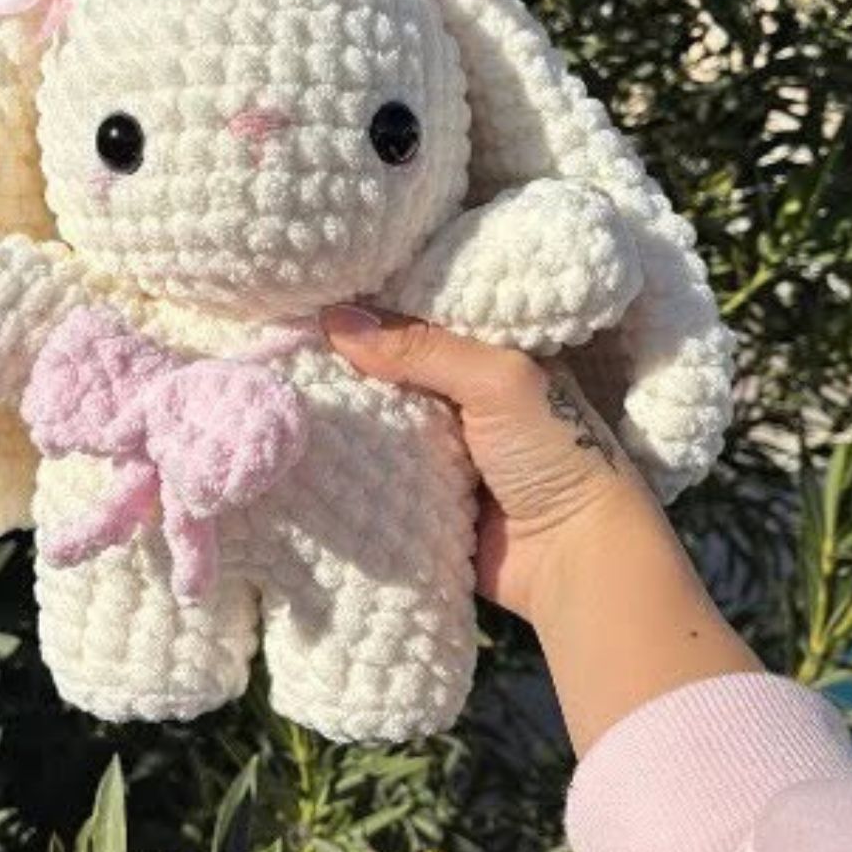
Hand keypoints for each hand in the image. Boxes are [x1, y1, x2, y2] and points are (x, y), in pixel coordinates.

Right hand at [319, 306, 758, 755]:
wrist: (575, 556)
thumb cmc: (553, 452)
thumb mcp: (496, 380)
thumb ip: (422, 348)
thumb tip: (333, 321)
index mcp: (492, 355)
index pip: (420, 319)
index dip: (371, 310)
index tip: (309, 295)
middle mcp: (465, 400)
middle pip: (391, 373)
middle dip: (343, 365)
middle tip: (277, 345)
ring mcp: (444, 453)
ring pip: (378, 425)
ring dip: (338, 418)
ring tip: (276, 390)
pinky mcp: (426, 501)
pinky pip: (376, 477)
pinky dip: (346, 469)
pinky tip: (297, 447)